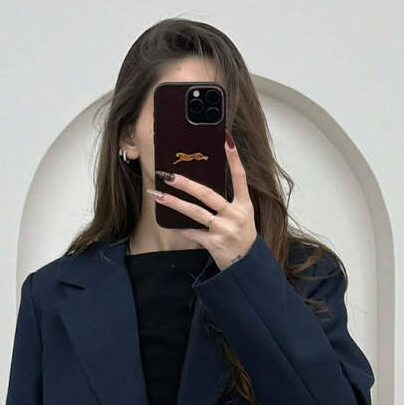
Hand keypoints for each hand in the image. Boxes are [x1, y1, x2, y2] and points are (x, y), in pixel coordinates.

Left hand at [147, 133, 257, 271]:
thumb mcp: (242, 216)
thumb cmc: (241, 236)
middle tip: (168, 174)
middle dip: (186, 183)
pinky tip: (170, 223)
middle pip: (208, 194)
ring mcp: (224, 230)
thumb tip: (201, 183)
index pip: (240, 176)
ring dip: (174, 203)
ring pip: (195, 212)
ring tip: (157, 194)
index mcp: (244, 205)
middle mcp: (236, 215)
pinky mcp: (214, 244)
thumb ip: (228, 201)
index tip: (225, 140)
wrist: (246, 265)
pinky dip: (181, 228)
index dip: (234, 158)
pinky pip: (192, 233)